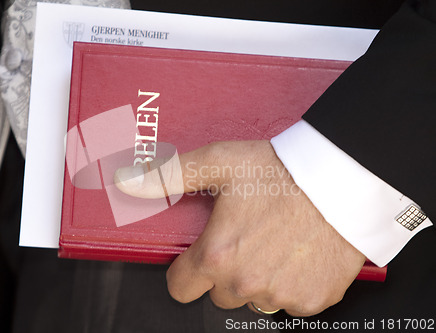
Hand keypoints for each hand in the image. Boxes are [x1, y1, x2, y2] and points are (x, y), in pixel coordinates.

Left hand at [115, 140, 365, 315]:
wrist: (341, 177)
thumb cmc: (280, 171)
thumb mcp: (218, 163)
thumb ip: (168, 176)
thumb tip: (125, 179)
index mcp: (218, 256)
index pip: (179, 288)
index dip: (185, 271)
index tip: (198, 256)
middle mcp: (246, 284)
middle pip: (218, 294)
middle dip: (225, 272)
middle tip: (244, 238)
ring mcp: (281, 295)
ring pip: (254, 299)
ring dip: (259, 279)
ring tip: (273, 242)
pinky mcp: (313, 299)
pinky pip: (291, 302)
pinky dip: (291, 283)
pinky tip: (298, 253)